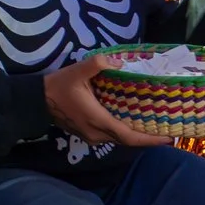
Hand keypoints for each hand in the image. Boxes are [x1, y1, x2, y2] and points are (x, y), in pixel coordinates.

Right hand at [44, 54, 170, 148]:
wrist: (37, 100)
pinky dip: (124, 133)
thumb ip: (98, 63)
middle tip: (166, 133)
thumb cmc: (59, 86)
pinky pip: (110, 137)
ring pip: (119, 140)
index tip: (168, 140)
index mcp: (99, 120)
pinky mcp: (87, 134)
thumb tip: (120, 63)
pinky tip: (131, 123)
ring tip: (152, 128)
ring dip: (135, 136)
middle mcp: (97, 133)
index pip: (129, 136)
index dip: (149, 140)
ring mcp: (91, 136)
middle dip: (147, 139)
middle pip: (127, 141)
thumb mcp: (78, 70)